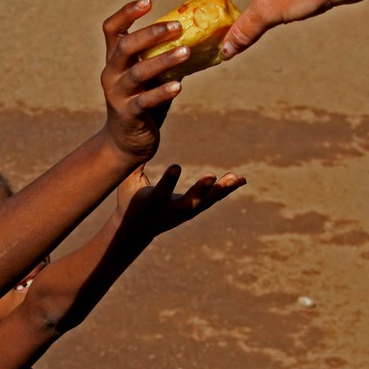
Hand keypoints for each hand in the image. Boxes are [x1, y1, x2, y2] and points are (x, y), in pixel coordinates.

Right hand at [100, 0, 192, 162]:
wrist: (126, 143)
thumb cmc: (143, 103)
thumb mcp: (150, 77)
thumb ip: (163, 57)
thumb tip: (199, 36)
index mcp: (115, 60)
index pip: (112, 29)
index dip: (127, 13)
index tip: (148, 1)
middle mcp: (111, 74)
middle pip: (125, 46)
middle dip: (151, 33)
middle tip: (177, 26)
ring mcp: (117, 94)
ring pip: (138, 72)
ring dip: (163, 60)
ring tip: (186, 52)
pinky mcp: (128, 114)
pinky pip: (145, 100)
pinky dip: (162, 92)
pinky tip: (179, 86)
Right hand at [118, 164, 245, 238]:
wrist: (136, 229)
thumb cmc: (129, 201)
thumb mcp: (127, 183)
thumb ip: (134, 164)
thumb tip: (138, 139)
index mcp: (153, 203)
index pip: (162, 191)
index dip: (169, 179)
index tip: (176, 166)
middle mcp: (171, 210)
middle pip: (190, 201)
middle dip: (202, 190)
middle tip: (212, 176)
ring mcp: (185, 213)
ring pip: (206, 201)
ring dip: (221, 189)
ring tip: (235, 177)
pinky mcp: (193, 211)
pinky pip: (213, 200)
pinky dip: (227, 189)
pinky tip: (242, 180)